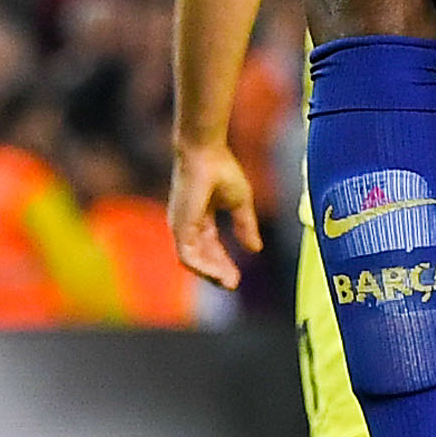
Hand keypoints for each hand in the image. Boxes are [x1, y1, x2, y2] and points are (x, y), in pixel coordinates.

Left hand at [168, 138, 260, 288]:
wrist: (206, 152)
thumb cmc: (221, 169)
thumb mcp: (240, 202)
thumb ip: (245, 226)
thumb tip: (255, 249)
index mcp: (199, 218)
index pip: (210, 247)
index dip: (223, 263)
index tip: (237, 277)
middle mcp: (186, 225)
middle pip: (201, 257)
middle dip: (218, 272)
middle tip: (233, 284)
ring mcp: (181, 226)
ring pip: (193, 261)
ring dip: (211, 274)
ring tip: (229, 282)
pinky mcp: (180, 227)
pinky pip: (187, 256)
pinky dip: (203, 268)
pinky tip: (218, 274)